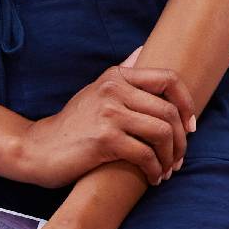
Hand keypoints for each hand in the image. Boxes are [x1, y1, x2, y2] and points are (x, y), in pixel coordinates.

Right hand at [12, 56, 197, 188]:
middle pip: (169, 110)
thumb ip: (121, 74)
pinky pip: (145, 154)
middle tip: (178, 158)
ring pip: (162, 132)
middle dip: (181, 139)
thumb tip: (142, 49)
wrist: (38, 149)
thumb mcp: (96, 92)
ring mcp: (109, 113)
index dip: (186, 104)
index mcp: (116, 75)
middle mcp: (114, 89)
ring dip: (170, 157)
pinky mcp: (104, 139)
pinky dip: (155, 169)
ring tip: (166, 170)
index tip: (190, 126)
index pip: (169, 79)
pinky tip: (152, 178)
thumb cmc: (73, 125)